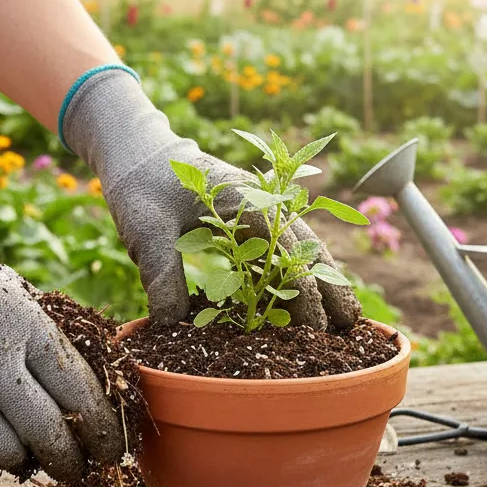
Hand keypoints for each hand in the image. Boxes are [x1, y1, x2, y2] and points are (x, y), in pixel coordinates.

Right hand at [0, 177, 122, 479]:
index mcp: (26, 324)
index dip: (102, 427)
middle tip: (76, 470)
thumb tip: (94, 387)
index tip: (113, 450)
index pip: (78, 388)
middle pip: (47, 430)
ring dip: (21, 460)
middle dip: (70, 460)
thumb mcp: (11, 294)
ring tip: (24, 453)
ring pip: (5, 451)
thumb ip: (46, 336)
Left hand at [63, 69, 359, 328]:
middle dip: (330, 288)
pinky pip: (281, 250)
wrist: (138, 155)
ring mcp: (259, 211)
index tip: (315, 326)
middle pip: (307, 249)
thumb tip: (171, 329)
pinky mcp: (248, 223)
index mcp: (246, 200)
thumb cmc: (141, 187)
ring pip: (302, 250)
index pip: (288, 250)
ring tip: (344, 321)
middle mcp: (262, 204)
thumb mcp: (146, 234)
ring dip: (323, 282)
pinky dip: (298, 274)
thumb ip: (161, 278)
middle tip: (348, 330)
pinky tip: (309, 299)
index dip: (306, 290)